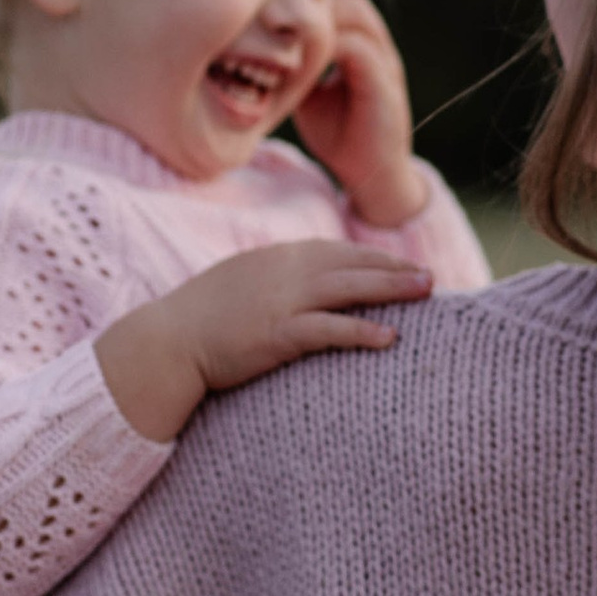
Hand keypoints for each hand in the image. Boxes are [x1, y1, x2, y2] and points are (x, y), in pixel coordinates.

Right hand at [94, 241, 431, 442]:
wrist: (166, 343)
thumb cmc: (200, 322)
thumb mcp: (239, 287)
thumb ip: (271, 282)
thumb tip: (300, 289)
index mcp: (275, 259)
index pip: (336, 253)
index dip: (374, 259)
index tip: (402, 266)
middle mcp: (283, 272)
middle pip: (351, 264)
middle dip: (394, 269)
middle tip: (430, 277)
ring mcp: (281, 301)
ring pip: (349, 288)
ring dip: (391, 289)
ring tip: (426, 293)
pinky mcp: (277, 334)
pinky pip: (329, 330)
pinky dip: (362, 331)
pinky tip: (390, 337)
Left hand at [291, 0, 427, 226]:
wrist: (373, 176)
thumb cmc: (340, 135)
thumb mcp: (310, 95)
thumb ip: (297, 68)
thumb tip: (257, 49)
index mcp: (363, 49)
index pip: (340, 7)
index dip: (310, 7)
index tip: (274, 19)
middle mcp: (379, 49)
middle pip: (351, 2)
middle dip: (317, 8)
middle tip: (278, 24)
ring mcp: (385, 64)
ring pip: (357, 15)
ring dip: (323, 22)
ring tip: (289, 41)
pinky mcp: (384, 85)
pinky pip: (359, 49)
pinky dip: (329, 48)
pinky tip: (300, 62)